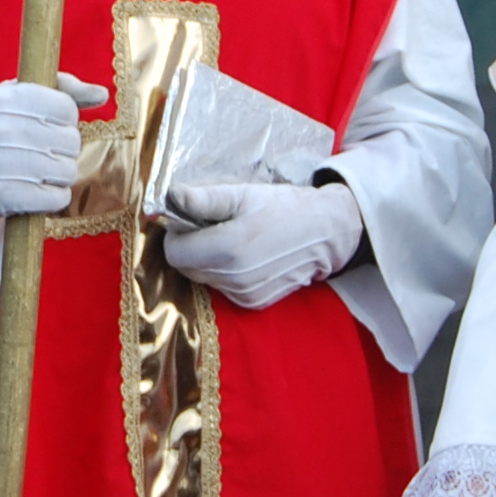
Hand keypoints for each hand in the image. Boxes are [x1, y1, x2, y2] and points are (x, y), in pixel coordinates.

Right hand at [0, 73, 108, 226]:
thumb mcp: (17, 100)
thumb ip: (62, 91)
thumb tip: (102, 95)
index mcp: (8, 96)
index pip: (66, 108)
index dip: (64, 123)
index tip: (46, 129)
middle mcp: (2, 126)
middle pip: (70, 141)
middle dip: (62, 152)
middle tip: (41, 156)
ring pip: (67, 171)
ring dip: (58, 178)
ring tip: (37, 175)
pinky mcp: (0, 195)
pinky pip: (55, 198)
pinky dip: (52, 199)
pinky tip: (36, 193)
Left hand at [159, 180, 362, 308]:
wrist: (326, 232)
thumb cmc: (283, 207)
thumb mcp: (243, 193)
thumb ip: (203, 198)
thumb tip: (169, 197)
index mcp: (227, 248)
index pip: (174, 253)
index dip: (177, 234)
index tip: (191, 220)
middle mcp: (233, 278)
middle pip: (186, 267)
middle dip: (191, 247)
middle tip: (213, 227)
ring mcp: (244, 294)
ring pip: (203, 278)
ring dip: (207, 261)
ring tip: (232, 239)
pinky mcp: (254, 303)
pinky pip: (223, 289)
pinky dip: (225, 274)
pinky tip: (245, 257)